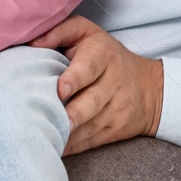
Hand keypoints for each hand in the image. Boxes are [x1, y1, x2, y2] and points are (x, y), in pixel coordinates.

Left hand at [33, 16, 162, 154]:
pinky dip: (74, 147)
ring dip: (69, 134)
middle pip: (92, 101)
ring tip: (48, 137)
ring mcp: (117, 109)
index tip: (60, 90)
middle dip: (72, 114)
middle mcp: (113, 82)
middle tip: (53, 120)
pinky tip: (56, 149)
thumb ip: (60, 31)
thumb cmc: (105, 54)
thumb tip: (31, 41)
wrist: (149, 87)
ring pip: (92, 125)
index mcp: (103, 55)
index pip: (89, 67)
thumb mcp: (87, 32)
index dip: (75, 79)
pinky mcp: (116, 130)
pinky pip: (93, 141)